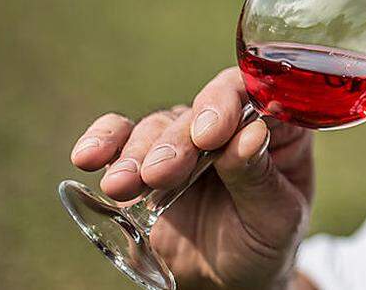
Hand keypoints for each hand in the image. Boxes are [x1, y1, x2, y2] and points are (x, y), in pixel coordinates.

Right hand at [70, 67, 313, 289]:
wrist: (227, 279)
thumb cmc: (264, 241)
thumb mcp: (276, 218)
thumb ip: (260, 177)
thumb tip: (250, 135)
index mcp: (275, 126)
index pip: (253, 94)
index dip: (229, 105)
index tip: (211, 134)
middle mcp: (228, 122)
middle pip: (199, 111)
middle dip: (177, 141)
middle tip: (163, 173)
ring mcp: (184, 138)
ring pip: (158, 126)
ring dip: (138, 153)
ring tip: (125, 186)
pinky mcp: (144, 159)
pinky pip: (121, 138)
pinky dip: (104, 141)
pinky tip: (90, 156)